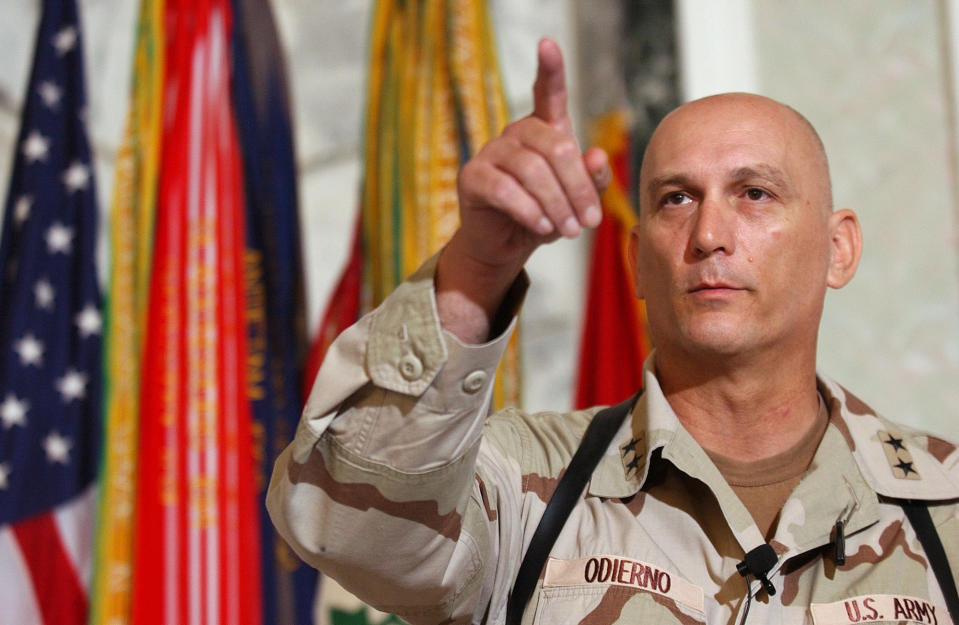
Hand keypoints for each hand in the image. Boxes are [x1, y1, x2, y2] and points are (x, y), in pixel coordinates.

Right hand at [436, 38, 609, 342]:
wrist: (506, 246)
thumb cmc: (545, 215)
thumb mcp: (576, 201)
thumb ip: (592, 180)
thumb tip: (597, 156)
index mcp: (544, 129)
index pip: (548, 92)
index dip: (549, 68)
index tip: (548, 44)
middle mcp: (516, 133)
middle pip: (555, 148)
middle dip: (577, 188)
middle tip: (588, 222)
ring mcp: (491, 153)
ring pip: (532, 171)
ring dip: (557, 205)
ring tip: (569, 230)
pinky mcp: (472, 178)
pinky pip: (505, 190)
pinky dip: (529, 211)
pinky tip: (542, 227)